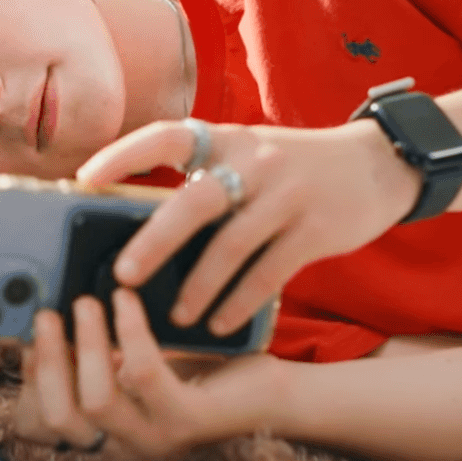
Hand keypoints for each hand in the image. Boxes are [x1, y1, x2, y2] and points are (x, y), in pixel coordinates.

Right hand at [13, 291, 282, 459]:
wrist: (275, 393)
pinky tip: (128, 300)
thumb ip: (107, 350)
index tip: (27, 332)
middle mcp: (127, 446)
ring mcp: (157, 440)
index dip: (30, 379)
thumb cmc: (207, 371)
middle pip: (60, 417)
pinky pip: (144, 373)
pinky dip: (130, 330)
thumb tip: (62, 304)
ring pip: (95, 400)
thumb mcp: (145, 360)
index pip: (48, 423)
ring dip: (86, 344)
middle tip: (48, 312)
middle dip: (46, 361)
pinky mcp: (188, 421)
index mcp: (111, 434)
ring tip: (89, 301)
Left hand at [76, 118, 419, 335]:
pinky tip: (219, 323)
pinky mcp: (316, 229)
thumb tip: (140, 231)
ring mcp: (288, 195)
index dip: (122, 154)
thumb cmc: (292, 169)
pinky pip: (269, 272)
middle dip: (154, 241)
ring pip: (231, 246)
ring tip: (174, 318)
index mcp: (226, 139)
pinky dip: (239, 302)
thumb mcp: (249, 156)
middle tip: (123, 276)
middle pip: (196, 201)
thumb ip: (206, 181)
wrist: (377, 164)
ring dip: (197, 287)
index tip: (84, 179)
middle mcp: (255, 161)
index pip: (166, 136)